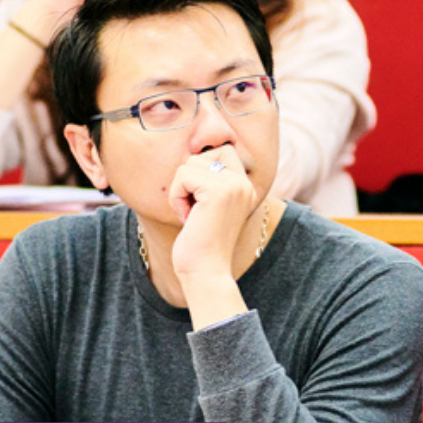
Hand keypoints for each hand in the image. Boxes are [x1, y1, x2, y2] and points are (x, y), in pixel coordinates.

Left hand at [168, 145, 258, 279]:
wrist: (206, 273)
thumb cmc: (201, 244)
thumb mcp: (209, 206)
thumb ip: (209, 180)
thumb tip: (193, 152)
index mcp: (246, 187)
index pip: (222, 149)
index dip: (199, 171)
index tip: (200, 202)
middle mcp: (244, 183)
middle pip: (201, 155)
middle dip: (188, 181)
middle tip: (195, 210)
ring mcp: (234, 186)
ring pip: (189, 164)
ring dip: (181, 191)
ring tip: (192, 216)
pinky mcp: (219, 191)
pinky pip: (182, 176)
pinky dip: (177, 197)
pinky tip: (188, 219)